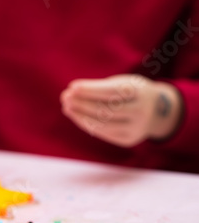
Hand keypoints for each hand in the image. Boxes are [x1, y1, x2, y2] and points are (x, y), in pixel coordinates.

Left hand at [60, 74, 181, 146]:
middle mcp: (141, 111)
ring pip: (104, 124)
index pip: (112, 91)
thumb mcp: (122, 83)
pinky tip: (76, 116)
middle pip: (106, 109)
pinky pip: (104, 133)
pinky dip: (87, 124)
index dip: (91, 89)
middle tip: (65, 97)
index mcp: (140, 92)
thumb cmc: (131, 92)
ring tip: (67, 107)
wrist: (157, 110)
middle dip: (83, 103)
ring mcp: (136, 128)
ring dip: (81, 115)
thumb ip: (98, 88)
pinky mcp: (128, 139)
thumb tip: (70, 93)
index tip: (73, 86)